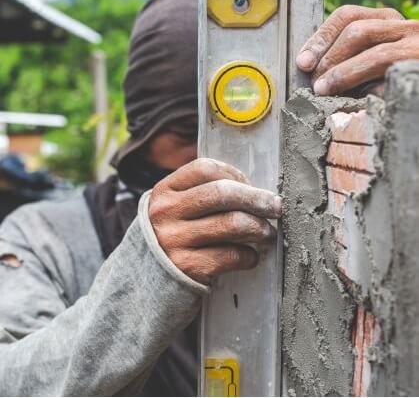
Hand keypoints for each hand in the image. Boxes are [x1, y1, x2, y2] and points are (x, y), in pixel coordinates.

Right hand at [148, 158, 281, 283]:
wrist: (145, 280)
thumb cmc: (172, 237)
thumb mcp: (175, 208)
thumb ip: (202, 194)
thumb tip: (254, 191)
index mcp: (165, 191)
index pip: (205, 168)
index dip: (235, 174)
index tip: (250, 185)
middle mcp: (166, 212)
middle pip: (222, 193)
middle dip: (257, 198)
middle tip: (276, 207)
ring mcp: (174, 240)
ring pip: (231, 224)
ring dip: (259, 228)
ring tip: (267, 233)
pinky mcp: (186, 267)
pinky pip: (230, 255)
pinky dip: (248, 256)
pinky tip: (250, 257)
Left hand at [296, 5, 418, 95]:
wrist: (417, 86)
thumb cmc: (391, 74)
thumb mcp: (369, 58)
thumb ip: (345, 57)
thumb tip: (310, 70)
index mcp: (386, 21)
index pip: (346, 17)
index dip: (319, 40)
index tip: (303, 64)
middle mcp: (404, 29)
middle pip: (357, 33)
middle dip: (329, 60)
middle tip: (315, 85)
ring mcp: (416, 50)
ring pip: (377, 56)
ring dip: (343, 75)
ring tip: (325, 92)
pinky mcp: (417, 73)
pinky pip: (391, 83)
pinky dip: (370, 94)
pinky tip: (356, 103)